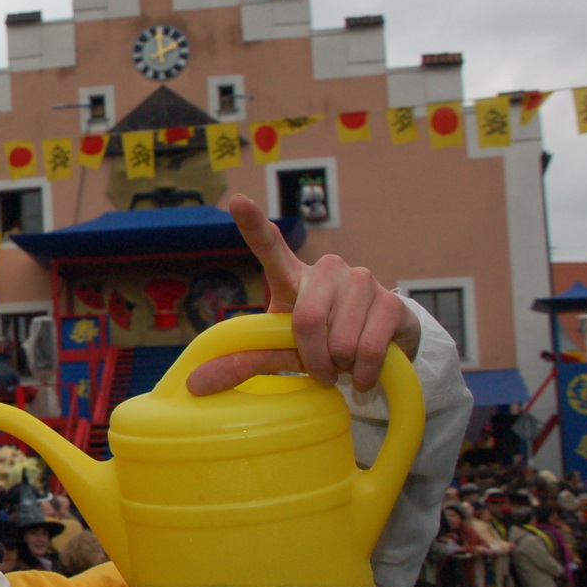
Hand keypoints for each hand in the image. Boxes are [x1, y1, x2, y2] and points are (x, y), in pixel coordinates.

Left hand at [187, 194, 421, 395]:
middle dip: (313, 358)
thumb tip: (194, 384)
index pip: (270, 246)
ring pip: (340, 340)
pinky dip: (363, 372)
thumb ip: (242, 361)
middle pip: (306, 320)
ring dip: (340, 366)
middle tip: (321, 371)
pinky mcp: (392, 302)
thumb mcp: (280, 351)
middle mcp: (328, 270)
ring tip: (345, 362)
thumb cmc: (320, 344)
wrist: (379, 353)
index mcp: (293, 277)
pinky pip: (369, 349)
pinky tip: (365, 373)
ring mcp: (362, 281)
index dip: (253, 224)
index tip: (237, 202)